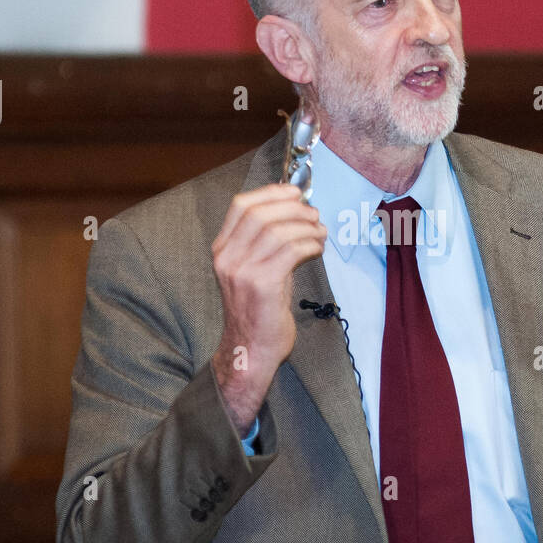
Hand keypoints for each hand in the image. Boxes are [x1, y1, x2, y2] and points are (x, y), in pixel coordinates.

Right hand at [210, 184, 326, 435]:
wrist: (251, 349)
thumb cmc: (259, 310)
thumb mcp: (255, 269)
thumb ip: (267, 243)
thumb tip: (298, 213)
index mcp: (222, 249)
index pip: (241, 206)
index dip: (271, 193)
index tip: (295, 193)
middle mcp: (227, 258)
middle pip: (260, 213)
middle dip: (293, 208)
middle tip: (314, 214)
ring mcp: (242, 271)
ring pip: (277, 230)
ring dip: (305, 226)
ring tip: (320, 232)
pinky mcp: (262, 285)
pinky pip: (290, 251)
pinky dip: (309, 244)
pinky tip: (318, 248)